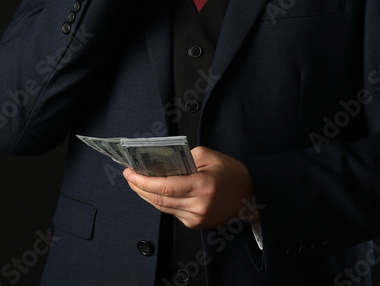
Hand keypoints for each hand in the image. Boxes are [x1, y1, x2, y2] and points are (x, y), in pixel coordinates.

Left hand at [124, 146, 257, 228]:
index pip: (165, 187)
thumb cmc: (232, 173)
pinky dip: (160, 201)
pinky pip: (171, 211)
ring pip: (163, 207)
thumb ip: (185, 158)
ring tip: (136, 182)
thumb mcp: (209, 156)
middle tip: (128, 175)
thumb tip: (162, 163)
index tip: (130, 173)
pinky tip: (153, 191)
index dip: (144, 181)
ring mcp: (196, 218)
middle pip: (159, 199)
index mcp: (202, 186)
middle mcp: (198, 206)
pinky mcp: (195, 224)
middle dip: (139, 187)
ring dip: (146, 195)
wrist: (251, 197)